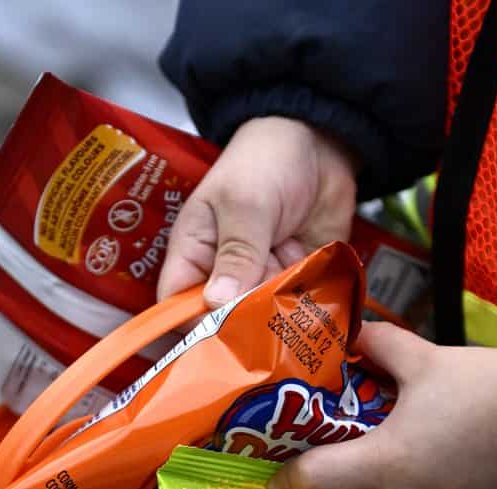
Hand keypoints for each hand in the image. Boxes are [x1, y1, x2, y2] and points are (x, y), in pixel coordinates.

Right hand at [157, 116, 358, 306]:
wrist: (321, 144)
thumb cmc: (265, 161)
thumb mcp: (245, 203)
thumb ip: (236, 253)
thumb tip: (216, 302)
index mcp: (194, 253)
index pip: (176, 305)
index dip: (190, 326)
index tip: (216, 337)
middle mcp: (226, 276)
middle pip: (223, 322)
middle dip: (245, 323)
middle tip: (268, 309)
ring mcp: (263, 283)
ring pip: (265, 321)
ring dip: (281, 314)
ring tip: (294, 286)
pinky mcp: (297, 284)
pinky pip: (299, 311)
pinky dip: (309, 309)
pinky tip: (317, 294)